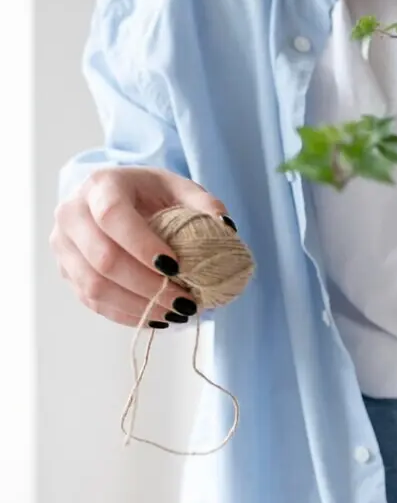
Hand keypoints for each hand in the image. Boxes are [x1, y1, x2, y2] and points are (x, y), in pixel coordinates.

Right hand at [51, 166, 229, 326]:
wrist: (113, 199)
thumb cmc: (152, 194)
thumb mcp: (180, 189)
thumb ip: (205, 206)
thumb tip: (225, 230)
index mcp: (101, 185)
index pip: (113, 216)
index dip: (142, 245)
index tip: (176, 267)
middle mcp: (72, 213)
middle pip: (103, 258)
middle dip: (148, 286)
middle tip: (185, 302)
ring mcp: (64, 244)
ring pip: (94, 286)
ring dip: (138, 306)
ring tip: (175, 313)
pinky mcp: (66, 270)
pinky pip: (92, 301)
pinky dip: (126, 314)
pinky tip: (157, 317)